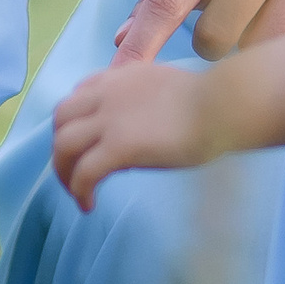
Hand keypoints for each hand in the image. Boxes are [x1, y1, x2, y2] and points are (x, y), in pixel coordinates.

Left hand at [52, 58, 215, 210]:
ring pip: (63, 145)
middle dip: (61, 147)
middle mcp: (107, 94)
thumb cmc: (212, 102)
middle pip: (61, 119)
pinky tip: (89, 206)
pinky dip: (79, 191)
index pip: (79, 94)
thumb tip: (142, 126)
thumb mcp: (168, 89)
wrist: (223, 105)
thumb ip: (145, 101)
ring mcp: (110, 120)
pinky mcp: (119, 147)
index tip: (86, 143)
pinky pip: (84, 173)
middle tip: (74, 173)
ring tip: (77, 194)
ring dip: (64, 172)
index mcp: (120, 77)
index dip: (75, 121)